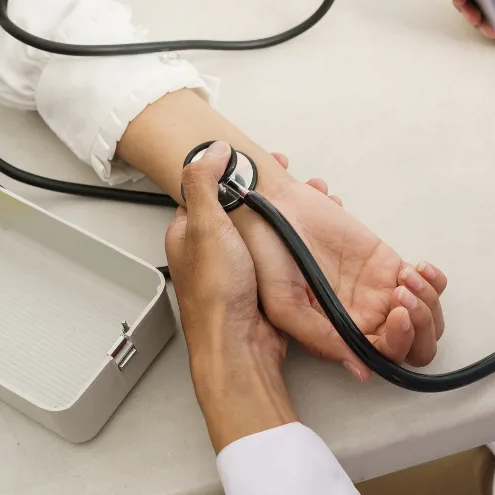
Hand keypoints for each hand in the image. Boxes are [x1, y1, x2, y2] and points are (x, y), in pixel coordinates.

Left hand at [166, 142, 297, 452]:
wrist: (239, 344)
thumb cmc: (217, 293)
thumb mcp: (206, 226)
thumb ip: (205, 183)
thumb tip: (212, 150)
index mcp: (189, 231)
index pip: (207, 187)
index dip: (232, 169)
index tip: (257, 159)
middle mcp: (209, 248)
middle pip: (239, 206)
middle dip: (266, 190)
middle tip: (289, 179)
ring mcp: (234, 265)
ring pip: (260, 227)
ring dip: (283, 213)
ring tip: (305, 200)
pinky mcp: (257, 281)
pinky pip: (274, 250)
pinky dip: (290, 238)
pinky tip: (304, 235)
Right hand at [233, 153, 448, 381]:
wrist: (273, 208)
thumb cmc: (269, 256)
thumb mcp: (284, 304)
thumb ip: (322, 338)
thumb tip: (362, 373)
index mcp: (340, 335)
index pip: (384, 357)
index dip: (399, 343)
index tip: (395, 314)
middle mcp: (363, 318)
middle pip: (413, 344)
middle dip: (420, 326)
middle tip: (403, 297)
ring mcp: (379, 291)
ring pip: (424, 315)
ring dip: (428, 301)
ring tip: (408, 276)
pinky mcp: (387, 263)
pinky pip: (424, 282)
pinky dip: (433, 281)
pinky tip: (418, 268)